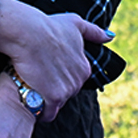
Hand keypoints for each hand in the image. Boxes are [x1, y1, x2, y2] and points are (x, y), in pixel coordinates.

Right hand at [0, 0, 111, 120]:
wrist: (29, 33)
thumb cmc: (49, 27)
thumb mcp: (75, 24)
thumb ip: (94, 32)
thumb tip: (110, 36)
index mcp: (84, 69)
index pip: (71, 83)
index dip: (56, 79)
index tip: (44, 71)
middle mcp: (79, 81)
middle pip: (63, 95)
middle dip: (50, 90)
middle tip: (35, 78)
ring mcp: (67, 91)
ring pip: (54, 105)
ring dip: (42, 100)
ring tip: (29, 86)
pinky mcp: (53, 98)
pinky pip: (46, 113)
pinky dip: (37, 110)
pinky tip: (27, 98)